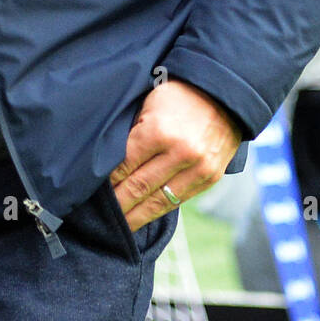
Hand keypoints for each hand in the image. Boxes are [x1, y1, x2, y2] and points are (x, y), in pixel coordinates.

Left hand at [110, 79, 242, 232]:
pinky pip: (178, 200)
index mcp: (159, 131)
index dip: (108, 180)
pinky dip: (159, 211)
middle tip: (100, 216)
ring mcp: (198, 168)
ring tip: (119, 226)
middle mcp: (180, 153)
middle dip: (118, 204)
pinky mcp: (210, 178)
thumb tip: (110, 159)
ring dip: (136, 216)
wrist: (225, 95)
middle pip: (139, 187)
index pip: (124, 165)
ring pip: (159, 202)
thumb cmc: (180, 94)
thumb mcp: (150, 102)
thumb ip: (134, 131)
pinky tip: (144, 216)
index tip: (94, 188)